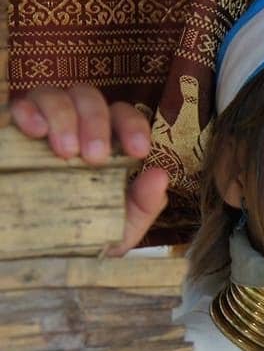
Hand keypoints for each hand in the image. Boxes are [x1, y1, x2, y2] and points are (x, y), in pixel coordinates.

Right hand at [10, 84, 168, 255]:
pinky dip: (26, 112)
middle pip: (88, 97)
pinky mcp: (12, 132)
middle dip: (95, 123)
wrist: (44, 255)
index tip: (138, 152)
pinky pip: (18, 105)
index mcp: (108, 139)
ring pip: (53, 95)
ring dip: (63, 117)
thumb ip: (145, 202)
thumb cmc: (88, 233)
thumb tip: (160, 174)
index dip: (133, 127)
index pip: (124, 115)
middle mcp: (75, 124)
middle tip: (94, 158)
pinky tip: (33, 131)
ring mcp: (42, 123)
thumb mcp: (122, 225)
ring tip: (65, 152)